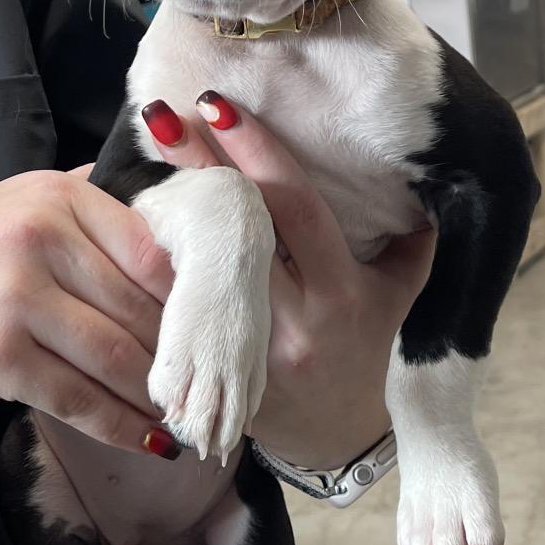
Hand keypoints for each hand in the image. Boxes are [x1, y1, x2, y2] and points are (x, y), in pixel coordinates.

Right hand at [0, 169, 180, 457]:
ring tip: (184, 414)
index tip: (210, 325)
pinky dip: (120, 424)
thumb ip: (87, 202)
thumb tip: (168, 214)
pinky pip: (78, 397)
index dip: (188, 294)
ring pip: (115, 354)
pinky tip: (146, 439)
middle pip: (138, 304)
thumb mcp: (19, 205)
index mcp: (57, 196)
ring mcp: (15, 294)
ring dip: (156, 394)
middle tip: (205, 379)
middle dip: (176, 351)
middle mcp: (38, 236)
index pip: (150, 249)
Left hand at [141, 92, 435, 469]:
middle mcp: (292, 321)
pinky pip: (174, 317)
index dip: (259, 154)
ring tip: (128, 165)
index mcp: (339, 291)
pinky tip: (119, 231)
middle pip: (234, 233)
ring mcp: (248, 353)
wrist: (335, 439)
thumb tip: (425, 181)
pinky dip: (149, 271)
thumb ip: (411, 241)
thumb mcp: (399, 296)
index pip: (293, 209)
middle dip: (196, 169)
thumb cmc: (367, 348)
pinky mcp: (214, 373)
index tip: (222, 106)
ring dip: (158, 218)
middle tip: (160, 116)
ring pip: (194, 277)